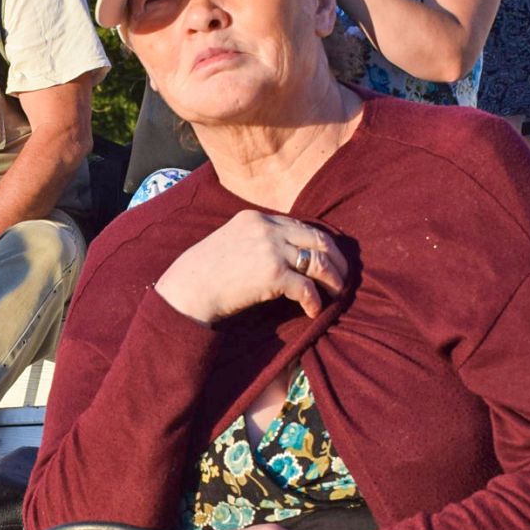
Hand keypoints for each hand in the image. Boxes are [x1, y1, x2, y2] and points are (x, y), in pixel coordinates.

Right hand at [153, 210, 347, 323]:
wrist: (188, 289)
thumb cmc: (204, 272)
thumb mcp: (229, 242)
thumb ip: (255, 240)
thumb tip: (282, 255)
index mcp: (256, 218)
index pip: (300, 225)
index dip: (318, 243)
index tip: (327, 258)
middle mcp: (267, 228)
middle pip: (318, 239)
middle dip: (335, 259)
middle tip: (342, 277)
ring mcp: (271, 249)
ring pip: (319, 261)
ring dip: (333, 280)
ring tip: (335, 294)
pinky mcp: (274, 274)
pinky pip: (307, 288)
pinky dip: (315, 301)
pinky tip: (313, 311)